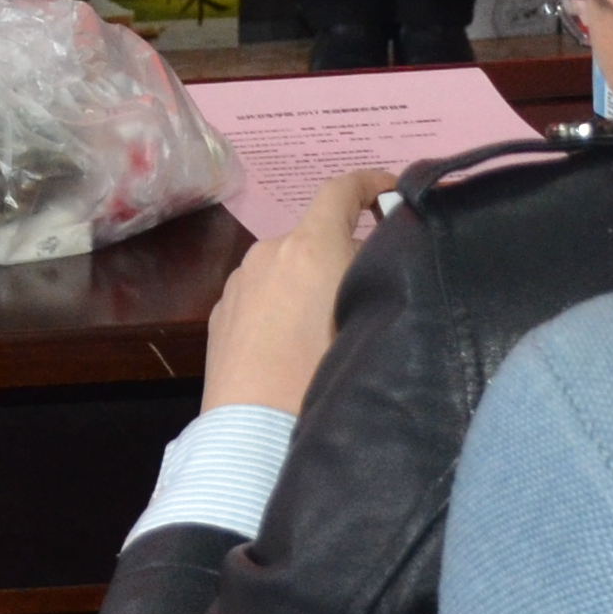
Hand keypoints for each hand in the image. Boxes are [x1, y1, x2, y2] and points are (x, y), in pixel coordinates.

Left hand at [206, 164, 394, 410]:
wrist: (255, 431)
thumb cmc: (322, 374)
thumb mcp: (369, 317)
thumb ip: (375, 277)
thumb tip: (378, 256)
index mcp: (308, 245)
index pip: (340, 190)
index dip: (370, 182)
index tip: (393, 190)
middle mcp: (267, 252)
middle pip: (315, 236)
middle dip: (343, 251)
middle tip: (371, 286)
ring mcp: (237, 284)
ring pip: (285, 269)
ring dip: (309, 282)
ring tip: (330, 326)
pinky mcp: (219, 315)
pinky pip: (261, 297)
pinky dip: (281, 306)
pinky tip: (293, 346)